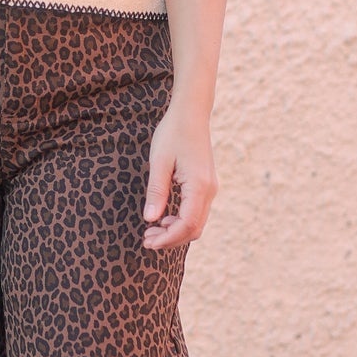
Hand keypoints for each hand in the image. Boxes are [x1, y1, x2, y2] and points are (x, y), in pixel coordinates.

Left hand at [142, 101, 217, 251]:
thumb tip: (150, 219)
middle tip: (146, 240)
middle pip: (194, 228)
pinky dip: (181, 221)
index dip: (168, 238)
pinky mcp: (206, 185)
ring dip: (176, 231)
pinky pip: (196, 212)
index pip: (187, 224)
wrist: (191, 114)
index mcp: (199, 186)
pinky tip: (164, 219)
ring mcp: (210, 188)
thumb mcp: (159, 162)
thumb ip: (156, 192)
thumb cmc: (172, 134)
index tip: (148, 242)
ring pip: (197, 223)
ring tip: (152, 231)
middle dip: (171, 239)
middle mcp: (209, 190)